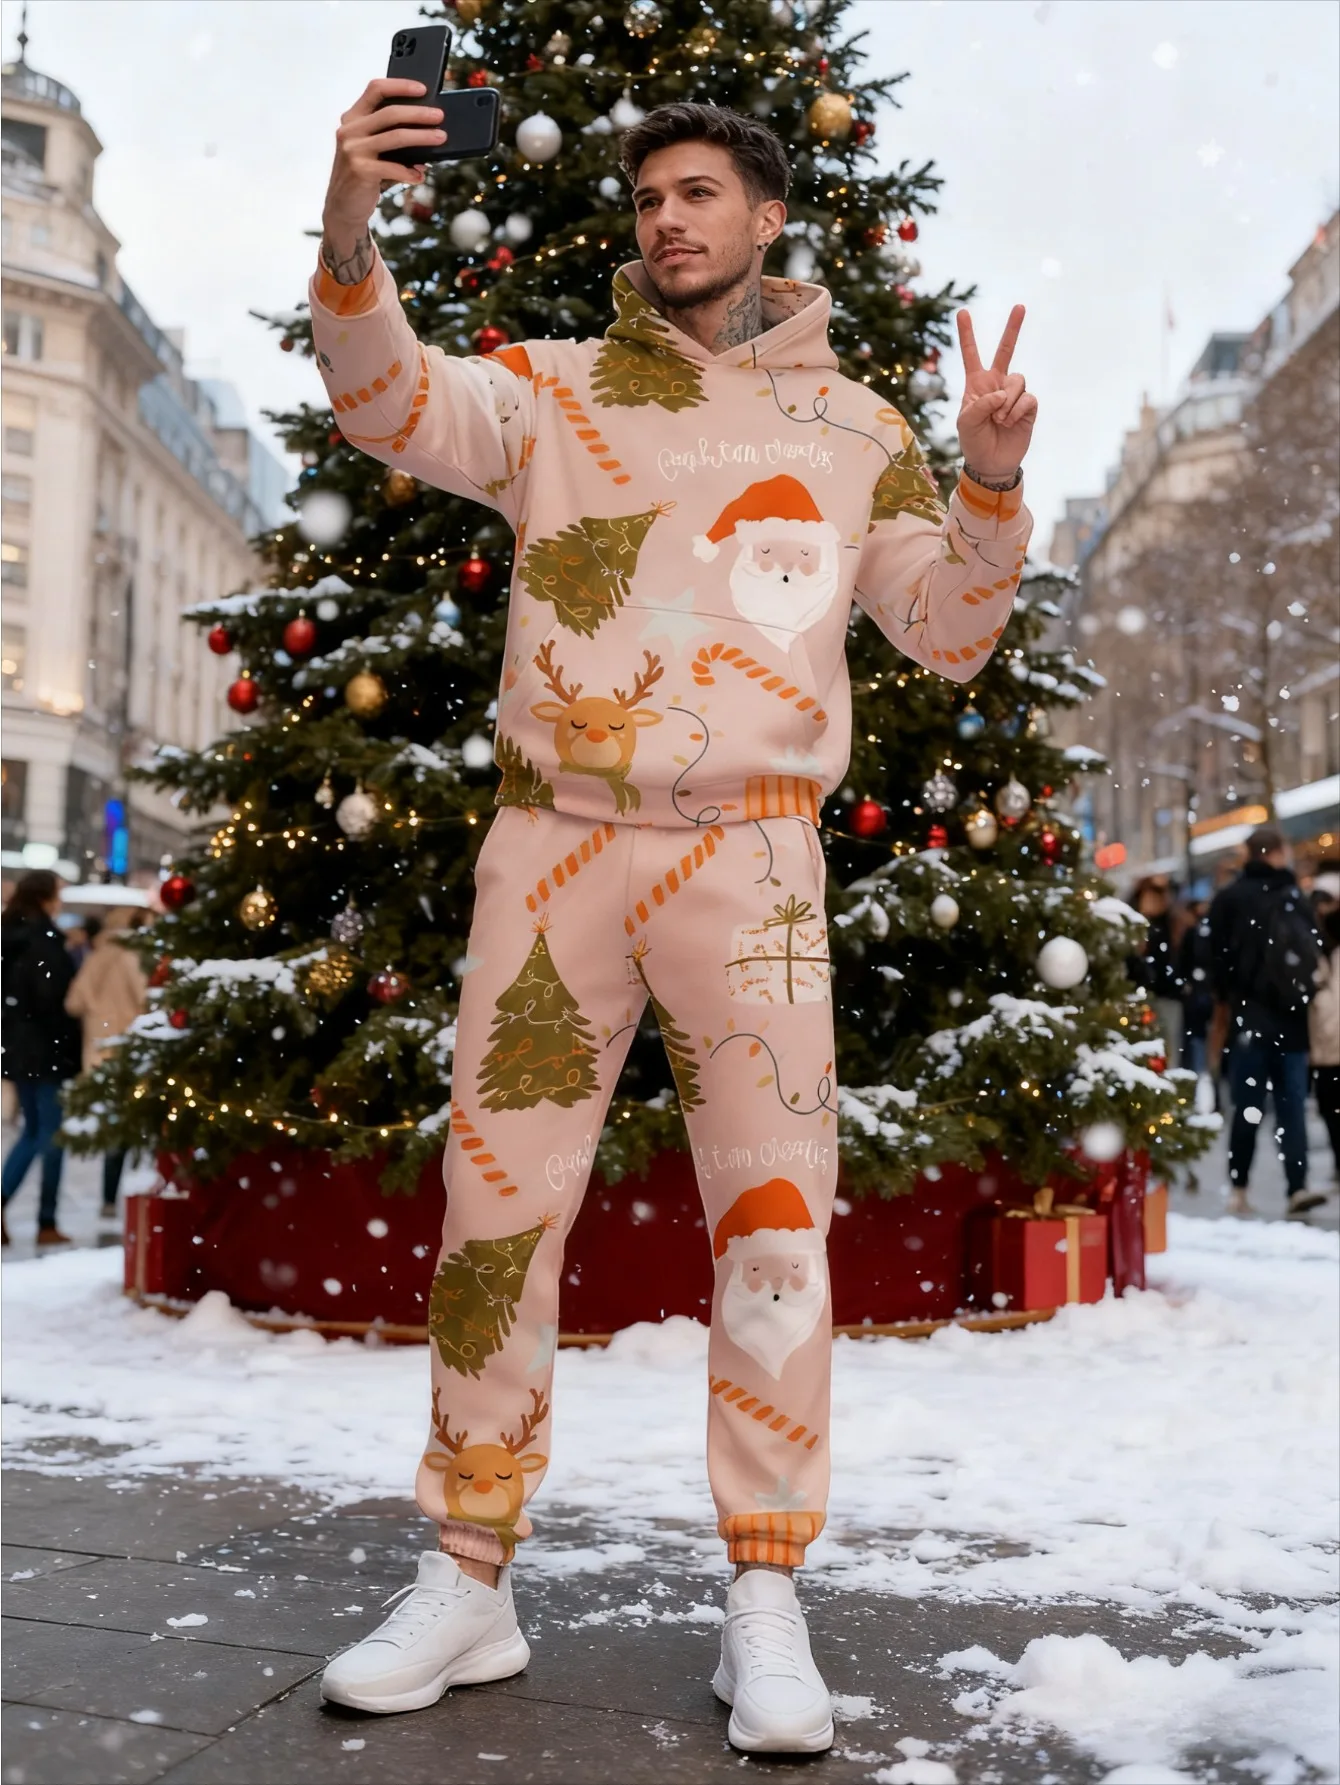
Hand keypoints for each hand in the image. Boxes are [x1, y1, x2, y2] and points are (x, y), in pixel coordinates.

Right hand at [322, 78, 445, 253]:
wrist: (343, 206)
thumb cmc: (365, 174)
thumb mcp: (372, 149)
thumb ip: (389, 135)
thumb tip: (426, 129)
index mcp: (353, 118)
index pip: (376, 89)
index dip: (400, 85)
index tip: (423, 89)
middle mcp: (350, 130)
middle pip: (391, 113)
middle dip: (419, 113)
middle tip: (440, 116)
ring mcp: (353, 150)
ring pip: (396, 137)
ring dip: (422, 137)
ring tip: (440, 138)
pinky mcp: (360, 170)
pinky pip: (393, 167)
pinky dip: (410, 172)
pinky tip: (420, 176)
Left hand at [955, 306, 1036, 478]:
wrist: (991, 463)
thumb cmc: (973, 441)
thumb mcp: (966, 423)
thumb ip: (980, 405)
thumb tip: (1001, 394)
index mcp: (976, 384)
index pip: (971, 355)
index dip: (967, 334)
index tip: (962, 312)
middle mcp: (996, 384)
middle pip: (1006, 350)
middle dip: (1013, 328)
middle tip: (1019, 306)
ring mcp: (1013, 394)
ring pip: (1017, 380)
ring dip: (1007, 401)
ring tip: (999, 419)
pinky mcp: (1028, 407)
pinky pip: (1027, 398)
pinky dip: (1017, 411)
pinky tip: (1010, 422)